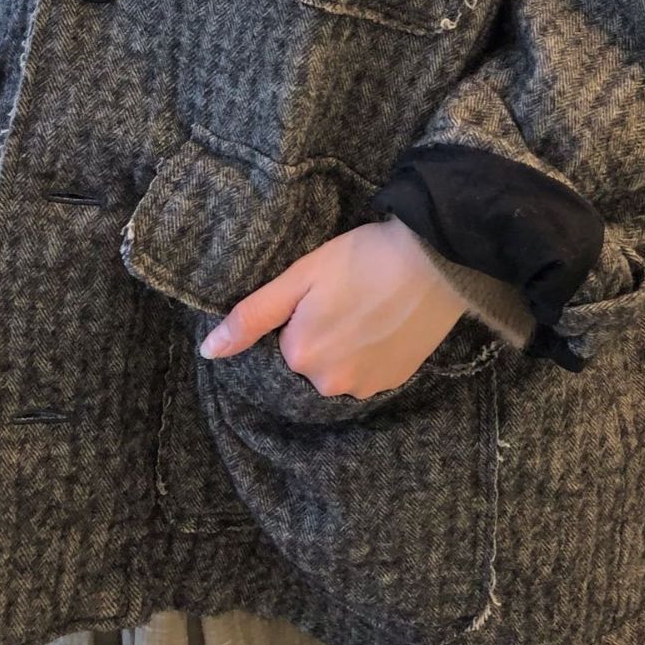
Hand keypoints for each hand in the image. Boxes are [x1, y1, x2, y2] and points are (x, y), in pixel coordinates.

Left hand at [197, 214, 471, 397]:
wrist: (436, 260)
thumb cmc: (364, 257)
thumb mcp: (300, 276)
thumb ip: (252, 316)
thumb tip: (208, 352)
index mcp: (300, 355)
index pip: (282, 345)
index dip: (297, 317)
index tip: (321, 293)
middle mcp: (330, 383)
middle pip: (310, 362)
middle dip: (320, 334)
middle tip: (346, 295)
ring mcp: (367, 387)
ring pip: (339, 370)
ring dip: (345, 347)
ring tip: (368, 307)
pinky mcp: (396, 380)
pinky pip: (368, 373)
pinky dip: (371, 352)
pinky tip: (385, 322)